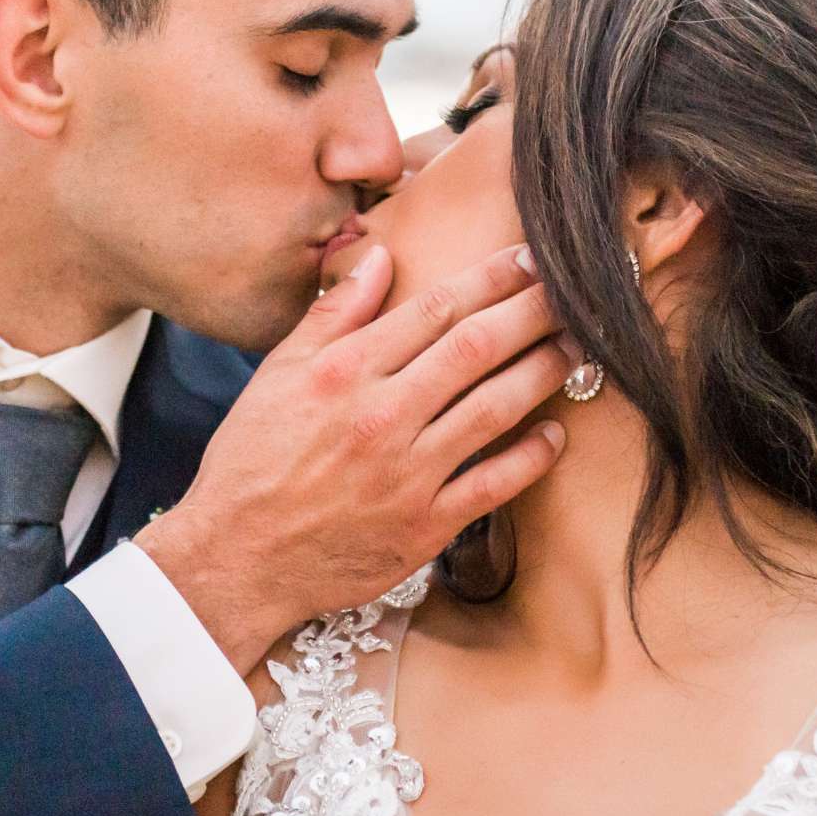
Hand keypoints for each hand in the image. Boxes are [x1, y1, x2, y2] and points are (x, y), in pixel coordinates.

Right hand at [137, 243, 572, 671]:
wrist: (237, 558)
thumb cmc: (252, 462)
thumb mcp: (277, 374)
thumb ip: (333, 315)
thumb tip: (378, 257)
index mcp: (345, 372)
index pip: (435, 308)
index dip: (491, 278)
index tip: (528, 259)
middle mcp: (382, 416)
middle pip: (476, 348)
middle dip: (532, 312)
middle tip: (573, 289)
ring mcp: (408, 473)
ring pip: (495, 409)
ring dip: (543, 372)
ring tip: (578, 347)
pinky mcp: (424, 526)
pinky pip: (493, 485)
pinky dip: (531, 457)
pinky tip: (556, 433)